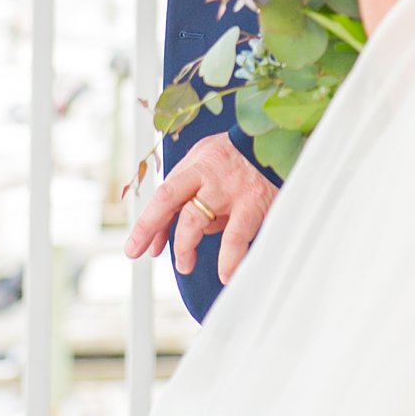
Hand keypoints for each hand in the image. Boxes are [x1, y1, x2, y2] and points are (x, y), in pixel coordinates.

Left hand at [124, 132, 278, 285]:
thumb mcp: (206, 162)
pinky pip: (236, 236)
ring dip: (185, 248)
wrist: (280, 140)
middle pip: (173, 203)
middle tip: (151, 255)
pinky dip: (229, 258)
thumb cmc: (238, 158)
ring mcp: (232, 189)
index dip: (147, 223)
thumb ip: (185, 194)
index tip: (134, 249)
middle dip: (153, 230)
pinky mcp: (255, 202)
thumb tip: (162, 238)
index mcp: (196, 164)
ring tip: (185, 265)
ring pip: (196, 221)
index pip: (164, 194)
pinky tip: (226, 274)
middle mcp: (210, 175)